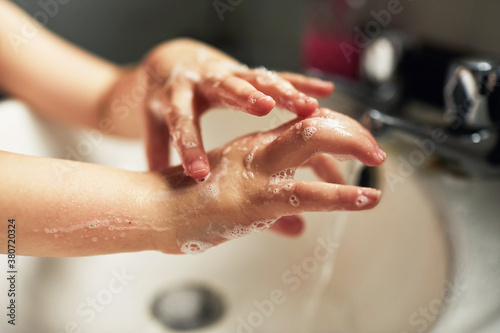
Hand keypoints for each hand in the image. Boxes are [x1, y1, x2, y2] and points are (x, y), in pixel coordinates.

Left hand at [138, 39, 333, 177]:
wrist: (173, 62)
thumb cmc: (165, 99)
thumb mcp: (154, 123)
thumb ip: (157, 152)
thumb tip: (152, 188)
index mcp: (175, 96)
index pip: (182, 122)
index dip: (190, 146)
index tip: (199, 173)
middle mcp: (204, 81)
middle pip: (225, 88)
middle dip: (245, 98)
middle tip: (263, 108)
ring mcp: (229, 73)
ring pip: (259, 79)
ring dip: (283, 91)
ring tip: (309, 107)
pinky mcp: (247, 73)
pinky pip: (277, 76)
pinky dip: (300, 83)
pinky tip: (324, 92)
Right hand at [152, 108, 385, 253]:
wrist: (154, 210)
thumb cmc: (192, 202)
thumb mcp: (240, 201)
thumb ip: (276, 215)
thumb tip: (302, 230)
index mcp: (256, 146)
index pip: (306, 127)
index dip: (338, 132)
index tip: (360, 149)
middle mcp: (259, 149)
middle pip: (315, 122)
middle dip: (352, 131)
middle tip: (377, 150)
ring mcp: (257, 171)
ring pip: (313, 142)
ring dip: (353, 147)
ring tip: (379, 162)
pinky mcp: (253, 200)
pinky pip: (305, 193)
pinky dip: (341, 195)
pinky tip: (366, 198)